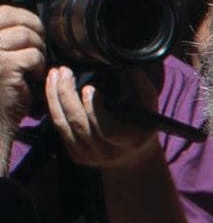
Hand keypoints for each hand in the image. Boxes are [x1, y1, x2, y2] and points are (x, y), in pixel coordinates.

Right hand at [0, 3, 43, 123]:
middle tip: (38, 40)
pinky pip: (33, 55)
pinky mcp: (3, 65)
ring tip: (33, 63)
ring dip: (37, 49)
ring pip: (26, 36)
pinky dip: (39, 66)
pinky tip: (32, 76)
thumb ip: (1, 30)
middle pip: (10, 14)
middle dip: (31, 24)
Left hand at [43, 67, 164, 175]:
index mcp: (129, 142)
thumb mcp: (150, 108)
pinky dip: (53, 107)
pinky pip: (59, 128)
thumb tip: (128, 65)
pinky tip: (53, 89)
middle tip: (64, 72)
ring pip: (64, 125)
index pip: (106, 129)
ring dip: (55, 97)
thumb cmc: (142, 127)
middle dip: (67, 95)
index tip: (89, 88)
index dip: (93, 108)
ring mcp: (89, 156)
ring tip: (55, 75)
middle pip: (79, 124)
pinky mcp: (76, 155)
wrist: (134, 158)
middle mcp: (107, 153)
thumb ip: (141, 87)